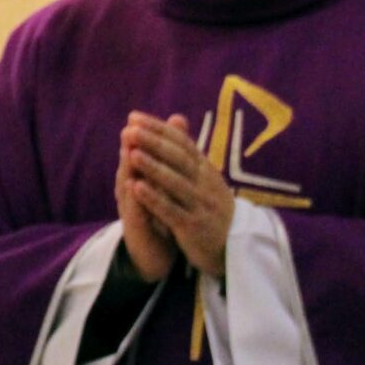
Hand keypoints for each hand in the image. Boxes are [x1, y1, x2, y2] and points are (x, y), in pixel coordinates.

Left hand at [122, 112, 234, 276]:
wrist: (234, 247)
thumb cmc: (211, 207)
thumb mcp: (204, 177)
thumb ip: (187, 151)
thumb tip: (175, 117)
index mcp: (205, 169)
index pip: (182, 143)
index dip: (158, 129)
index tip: (134, 117)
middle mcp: (205, 184)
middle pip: (179, 159)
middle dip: (154, 143)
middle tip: (130, 130)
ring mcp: (200, 205)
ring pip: (175, 183)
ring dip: (152, 167)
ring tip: (132, 153)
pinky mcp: (193, 227)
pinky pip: (172, 211)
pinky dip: (154, 199)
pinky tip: (136, 188)